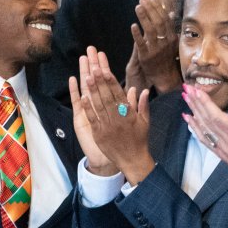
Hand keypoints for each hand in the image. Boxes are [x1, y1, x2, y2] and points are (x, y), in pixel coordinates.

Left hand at [77, 47, 152, 184]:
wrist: (133, 160)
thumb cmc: (139, 140)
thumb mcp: (145, 122)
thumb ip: (142, 105)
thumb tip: (141, 89)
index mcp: (129, 114)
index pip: (119, 94)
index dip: (111, 81)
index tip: (105, 69)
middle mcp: (118, 119)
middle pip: (107, 96)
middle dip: (100, 81)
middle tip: (94, 67)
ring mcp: (108, 126)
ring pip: (99, 105)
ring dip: (92, 90)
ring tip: (87, 76)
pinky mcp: (99, 134)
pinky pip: (92, 119)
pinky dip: (88, 108)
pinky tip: (82, 96)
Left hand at [129, 0, 181, 92]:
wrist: (164, 76)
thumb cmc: (166, 57)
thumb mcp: (171, 41)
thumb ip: (170, 27)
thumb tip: (171, 12)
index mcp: (172, 37)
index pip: (165, 19)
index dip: (158, 7)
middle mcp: (165, 42)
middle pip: (158, 22)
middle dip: (150, 9)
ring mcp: (156, 50)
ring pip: (150, 31)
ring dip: (144, 17)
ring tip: (137, 7)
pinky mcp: (146, 56)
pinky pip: (141, 44)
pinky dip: (137, 34)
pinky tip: (133, 25)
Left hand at [182, 84, 227, 195]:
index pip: (218, 118)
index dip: (206, 104)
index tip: (197, 91)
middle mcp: (227, 143)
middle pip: (207, 120)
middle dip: (196, 103)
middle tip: (186, 88)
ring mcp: (222, 149)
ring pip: (203, 128)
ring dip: (193, 112)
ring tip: (185, 98)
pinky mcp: (220, 153)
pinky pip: (204, 139)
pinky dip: (195, 127)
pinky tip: (189, 118)